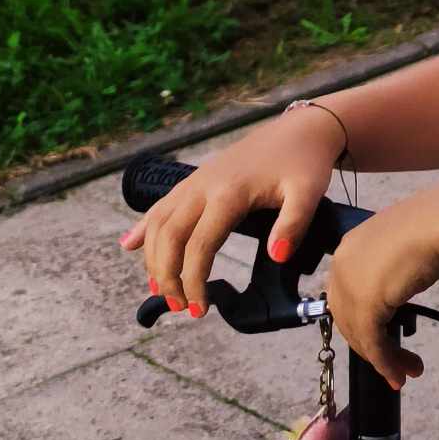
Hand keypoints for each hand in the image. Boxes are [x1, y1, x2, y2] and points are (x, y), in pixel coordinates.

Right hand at [119, 107, 345, 315]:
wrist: (299, 129)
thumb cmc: (304, 162)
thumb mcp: (309, 193)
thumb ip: (293, 225)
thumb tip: (276, 256)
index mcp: (229, 193)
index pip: (199, 245)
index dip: (194, 281)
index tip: (201, 310)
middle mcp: (204, 185)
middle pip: (170, 236)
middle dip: (168, 276)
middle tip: (179, 307)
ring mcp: (196, 180)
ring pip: (160, 222)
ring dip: (154, 259)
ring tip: (160, 290)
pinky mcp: (195, 178)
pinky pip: (162, 205)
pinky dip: (144, 227)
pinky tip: (129, 244)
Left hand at [325, 181, 438, 392]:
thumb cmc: (434, 224)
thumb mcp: (404, 247)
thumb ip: (391, 268)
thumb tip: (398, 287)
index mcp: (350, 246)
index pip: (347, 294)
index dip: (364, 321)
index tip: (385, 338)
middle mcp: (342, 264)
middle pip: (349, 318)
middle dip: (372, 345)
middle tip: (396, 362)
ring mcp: (350, 285)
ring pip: (360, 335)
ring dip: (383, 360)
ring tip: (406, 372)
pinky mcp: (365, 305)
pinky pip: (372, 344)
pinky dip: (386, 363)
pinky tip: (400, 373)